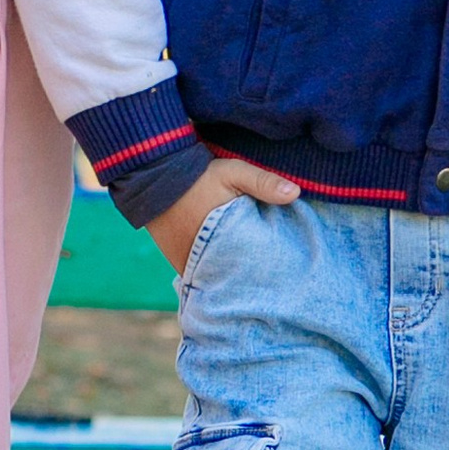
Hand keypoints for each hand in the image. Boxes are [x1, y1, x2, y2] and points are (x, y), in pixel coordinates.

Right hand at [146, 155, 297, 275]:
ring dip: (231, 273)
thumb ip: (263, 182)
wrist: (153, 176)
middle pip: (233, 276)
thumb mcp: (233, 172)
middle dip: (249, 275)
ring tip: (251, 271)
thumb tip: (295, 193)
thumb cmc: (198, 176)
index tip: (280, 271)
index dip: (265, 270)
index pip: (248, 268)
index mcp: (219, 243)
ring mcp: (186, 264)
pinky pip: (202, 272)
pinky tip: (229, 264)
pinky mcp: (177, 261)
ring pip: (217, 276)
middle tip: (270, 276)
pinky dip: (215, 269)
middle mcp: (200, 261)